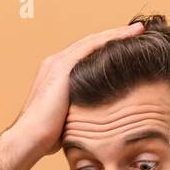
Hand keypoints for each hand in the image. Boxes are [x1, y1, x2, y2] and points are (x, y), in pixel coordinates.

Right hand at [7, 22, 145, 157]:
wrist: (30, 139)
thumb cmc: (46, 138)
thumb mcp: (69, 118)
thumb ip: (82, 111)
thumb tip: (99, 122)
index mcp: (55, 75)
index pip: (85, 56)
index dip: (106, 50)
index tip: (127, 48)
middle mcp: (55, 62)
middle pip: (90, 44)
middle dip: (114, 37)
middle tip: (138, 32)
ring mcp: (58, 62)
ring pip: (93, 41)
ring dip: (117, 33)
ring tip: (139, 30)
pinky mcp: (62, 66)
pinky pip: (92, 45)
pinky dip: (112, 38)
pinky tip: (129, 35)